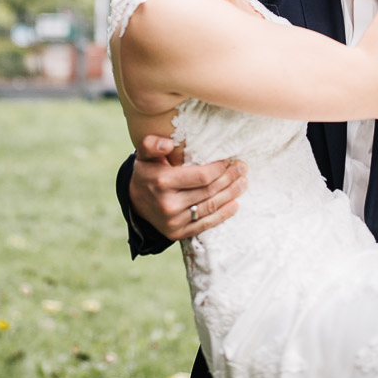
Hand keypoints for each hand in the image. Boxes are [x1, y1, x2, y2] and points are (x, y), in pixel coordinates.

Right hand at [129, 135, 247, 240]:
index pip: (201, 176)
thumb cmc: (147, 173)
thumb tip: (167, 144)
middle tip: (243, 168)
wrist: (134, 203)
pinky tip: (235, 205)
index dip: (219, 168)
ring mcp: (173, 221)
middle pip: (209, 191)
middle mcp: (168, 204)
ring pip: (210, 207)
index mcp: (162, 181)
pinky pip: (205, 224)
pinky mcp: (177, 233)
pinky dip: (223, 215)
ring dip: (231, 194)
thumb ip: (152, 145)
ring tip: (243, 182)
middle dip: (229, 178)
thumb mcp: (144, 156)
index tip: (229, 159)